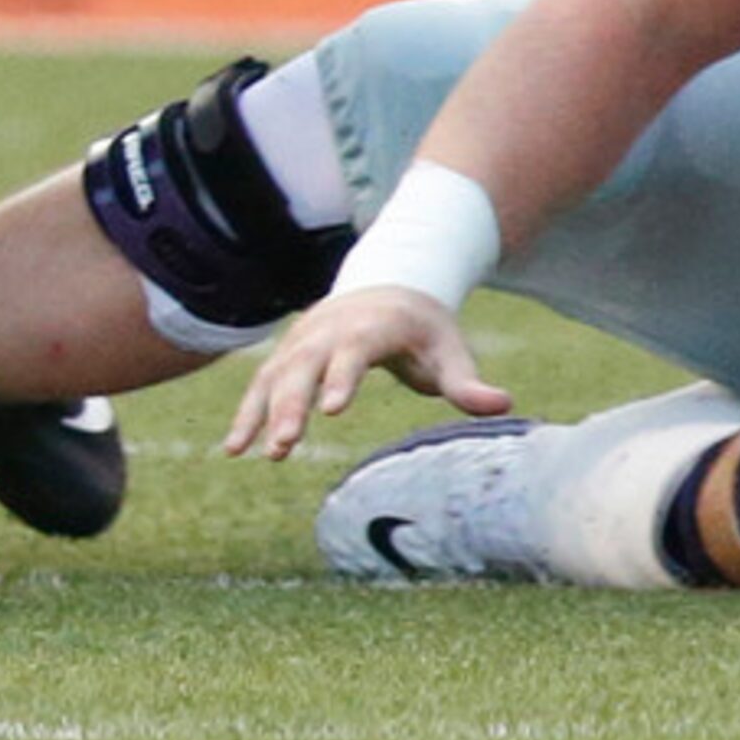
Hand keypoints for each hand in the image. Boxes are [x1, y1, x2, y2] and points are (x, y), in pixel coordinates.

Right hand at [221, 285, 511, 461]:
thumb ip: (468, 383)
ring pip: (275, 375)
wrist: (390, 286)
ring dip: (261, 413)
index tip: (329, 411)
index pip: (353, 351)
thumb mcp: (450, 351)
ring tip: (256, 454)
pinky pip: (261, 383)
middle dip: (290, 406)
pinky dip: (246, 413)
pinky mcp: (287, 353)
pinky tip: (234, 449)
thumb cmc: (424, 330)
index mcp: (372, 325)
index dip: (340, 378)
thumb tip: (504, 404)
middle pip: (304, 366)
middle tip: (283, 447)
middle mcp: (330, 328)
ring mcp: (303, 339)